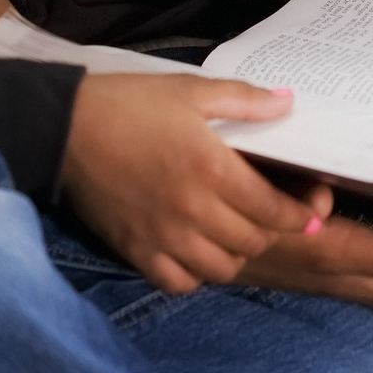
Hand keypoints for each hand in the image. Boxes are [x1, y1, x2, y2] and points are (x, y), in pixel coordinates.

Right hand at [61, 73, 331, 294]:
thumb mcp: (190, 90)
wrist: (63, 127)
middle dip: (270, 232)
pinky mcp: (136, 250)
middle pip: (252, 242)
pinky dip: (196, 274)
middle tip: (269, 218)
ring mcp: (163, 235)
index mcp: (212, 167)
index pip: (273, 209)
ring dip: (236, 254)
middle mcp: (192, 208)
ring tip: (234, 234)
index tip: (309, 213)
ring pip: (222, 268)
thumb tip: (288, 102)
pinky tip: (196, 252)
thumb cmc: (129, 104)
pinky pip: (180, 283)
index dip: (299, 215)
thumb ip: (244, 100)